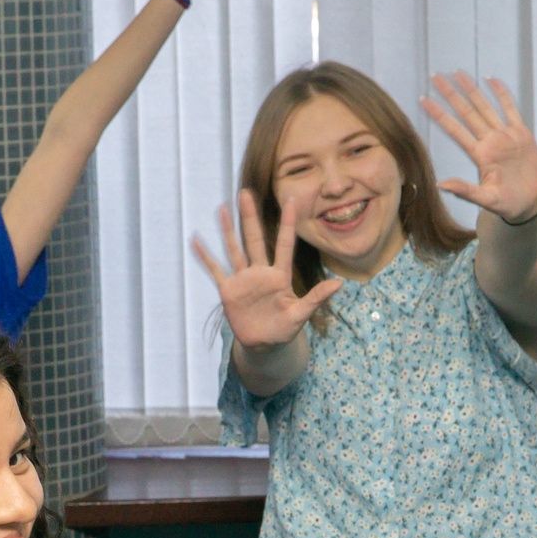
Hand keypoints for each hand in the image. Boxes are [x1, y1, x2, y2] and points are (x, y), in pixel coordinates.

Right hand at [192, 191, 341, 349]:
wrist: (263, 344)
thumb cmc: (284, 329)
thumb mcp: (301, 314)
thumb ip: (316, 298)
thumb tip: (340, 283)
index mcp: (280, 276)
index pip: (285, 244)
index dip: (288, 223)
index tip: (291, 200)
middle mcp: (260, 272)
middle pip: (254, 240)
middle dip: (250, 217)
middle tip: (246, 193)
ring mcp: (243, 279)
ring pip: (234, 249)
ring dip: (227, 230)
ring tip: (221, 208)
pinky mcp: (229, 290)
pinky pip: (215, 269)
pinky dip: (205, 256)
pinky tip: (196, 240)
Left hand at [421, 73, 536, 224]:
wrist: (532, 203)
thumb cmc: (508, 204)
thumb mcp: (486, 200)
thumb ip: (465, 191)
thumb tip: (440, 185)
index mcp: (480, 155)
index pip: (454, 130)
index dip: (439, 114)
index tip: (422, 99)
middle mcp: (490, 142)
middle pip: (466, 112)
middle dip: (450, 94)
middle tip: (435, 76)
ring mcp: (505, 136)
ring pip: (485, 107)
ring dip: (472, 89)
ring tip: (458, 72)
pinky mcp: (522, 134)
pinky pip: (511, 109)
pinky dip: (502, 94)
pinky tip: (491, 79)